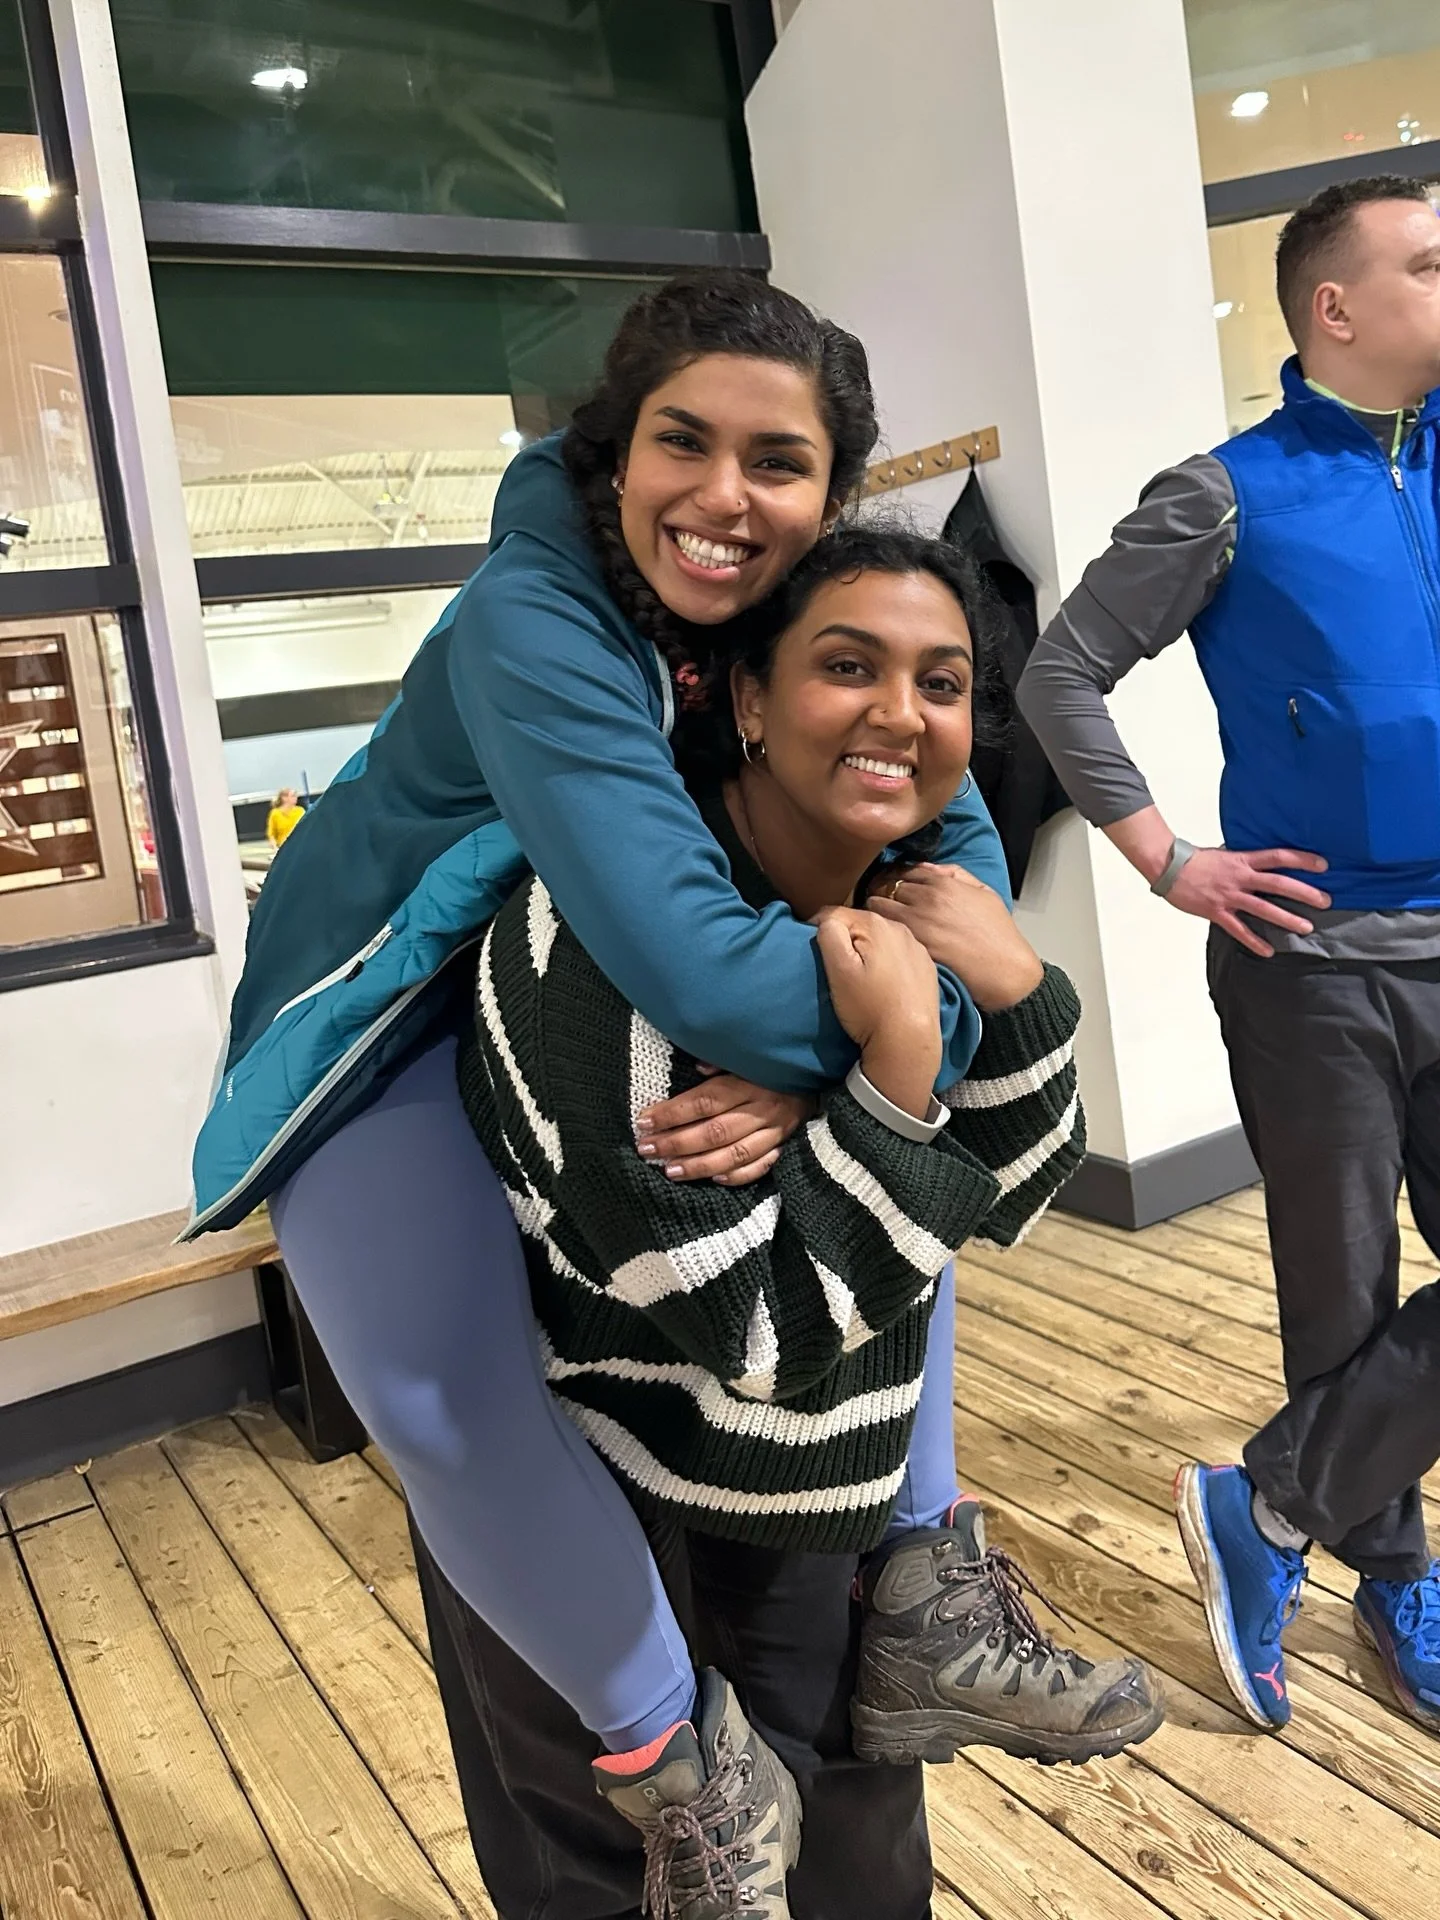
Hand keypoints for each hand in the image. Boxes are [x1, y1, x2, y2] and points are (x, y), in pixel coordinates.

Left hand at [636, 1067, 815, 1186]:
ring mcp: (774, 1131)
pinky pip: (761, 1167)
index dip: (671, 1113)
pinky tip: (714, 1180)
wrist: (818, 1076)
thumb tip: (697, 1067)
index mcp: (748, 1083)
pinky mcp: (784, 1146)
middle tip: (646, 1149)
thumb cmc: (771, 1065)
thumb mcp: (747, 1055)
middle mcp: (761, 1109)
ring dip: (699, 1165)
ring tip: (669, 1171)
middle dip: (676, 1143)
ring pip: (733, 1154)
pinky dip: (737, 1176)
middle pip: (713, 1132)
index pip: (703, 1101)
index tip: (643, 1121)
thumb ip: (722, 1060)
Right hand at [816, 906, 941, 1116]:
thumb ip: (829, 934)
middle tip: (837, 967)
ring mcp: (917, 947)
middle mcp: (900, 928)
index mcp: (875, 923)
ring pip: (881, 939)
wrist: (909, 1041)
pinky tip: (886, 984)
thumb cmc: (868, 1006)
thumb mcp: (839, 969)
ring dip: (868, 950)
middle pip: (860, 924)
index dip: (817, 929)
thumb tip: (826, 920)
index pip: (834, 913)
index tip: (813, 952)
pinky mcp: (928, 966)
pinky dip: (889, 962)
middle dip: (846, 939)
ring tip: (862, 976)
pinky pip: (900, 955)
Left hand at [867, 864, 1043, 1011]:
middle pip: (884, 886)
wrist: (1006, 969)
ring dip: (872, 911)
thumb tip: (927, 867)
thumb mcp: (984, 892)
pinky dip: (877, 930)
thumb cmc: (999, 933)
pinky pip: (883, 931)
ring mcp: (917, 923)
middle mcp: (926, 899)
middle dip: (877, 892)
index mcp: (943, 883)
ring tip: (873, 919)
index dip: (892, 877)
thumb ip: (956, 874)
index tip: (886, 885)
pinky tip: (879, 936)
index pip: (902, 870)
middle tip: (873, 902)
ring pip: (876, 907)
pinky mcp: (912, 946)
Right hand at [1164, 847, 1330, 958]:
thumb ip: (1245, 860)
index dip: (1301, 860)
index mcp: (1242, 860)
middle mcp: (1239, 877)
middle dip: (1304, 893)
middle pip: (1278, 884)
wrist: (1169, 867)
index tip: (1323, 865)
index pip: (1278, 857)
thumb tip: (1263, 864)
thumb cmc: (1195, 860)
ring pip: (1263, 908)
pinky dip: (1254, 941)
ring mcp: (1229, 896)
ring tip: (1306, 927)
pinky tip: (1268, 951)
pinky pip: (1239, 929)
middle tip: (1325, 901)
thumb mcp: (1225, 854)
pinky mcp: (1216, 912)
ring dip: (1286, 919)